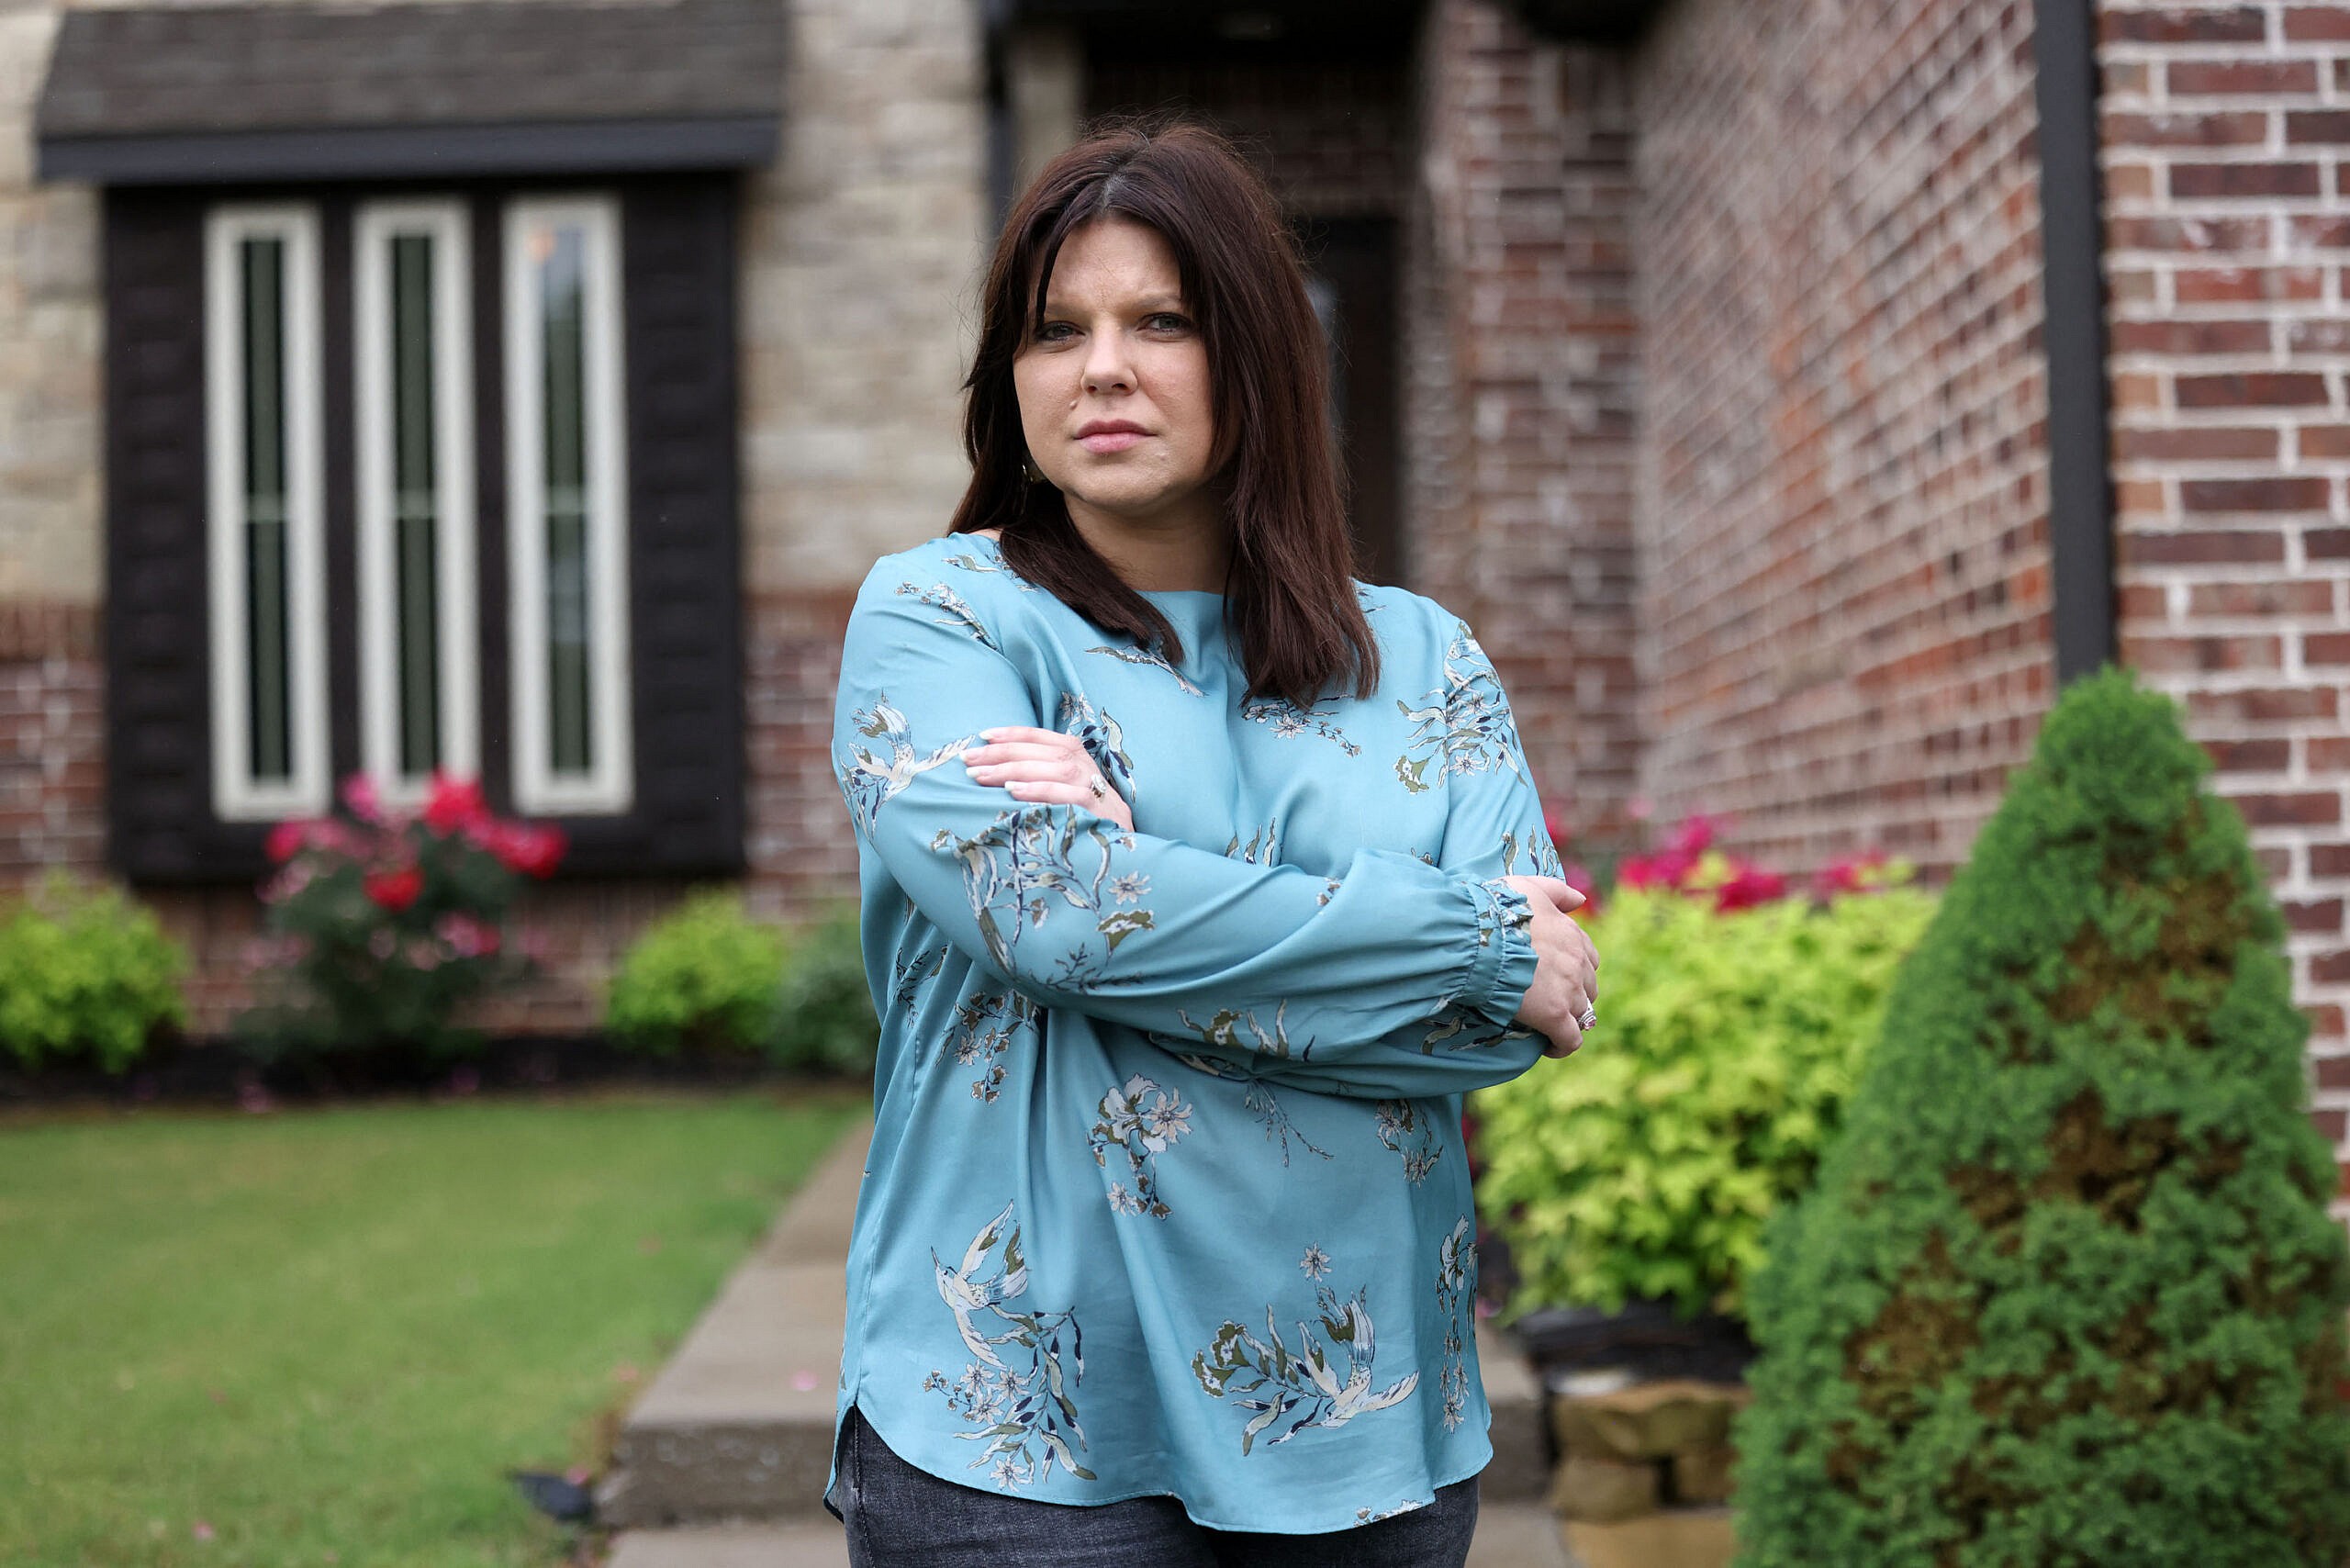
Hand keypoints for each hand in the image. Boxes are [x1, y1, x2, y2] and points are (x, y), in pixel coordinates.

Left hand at [961, 725, 1134, 830]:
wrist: (1126, 860)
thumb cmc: (1085, 828)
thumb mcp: (1064, 800)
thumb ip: (1040, 783)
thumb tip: (993, 775)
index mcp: (1081, 762)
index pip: (1045, 739)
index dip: (1014, 734)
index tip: (982, 736)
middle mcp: (1090, 771)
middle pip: (1045, 752)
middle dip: (1003, 753)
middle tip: (969, 762)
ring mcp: (1099, 791)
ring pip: (1057, 768)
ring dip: (1015, 769)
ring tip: (981, 777)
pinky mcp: (1103, 813)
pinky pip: (1071, 795)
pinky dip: (1041, 790)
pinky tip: (1013, 792)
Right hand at [1501, 875, 1598, 1058]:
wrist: (1479, 934)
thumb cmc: (1497, 908)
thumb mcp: (1529, 886)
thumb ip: (1558, 891)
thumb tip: (1580, 899)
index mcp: (1572, 933)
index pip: (1588, 955)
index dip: (1573, 968)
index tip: (1553, 975)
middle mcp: (1577, 961)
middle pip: (1588, 986)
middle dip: (1573, 994)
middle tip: (1547, 1000)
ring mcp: (1569, 989)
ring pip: (1582, 1013)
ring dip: (1568, 1019)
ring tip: (1547, 1024)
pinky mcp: (1555, 1015)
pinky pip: (1570, 1040)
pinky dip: (1563, 1046)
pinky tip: (1549, 1047)